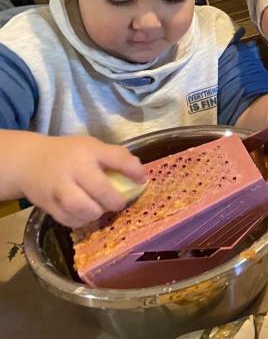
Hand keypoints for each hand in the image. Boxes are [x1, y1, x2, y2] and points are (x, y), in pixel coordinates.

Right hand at [15, 134, 143, 228]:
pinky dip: (81, 221)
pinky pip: (69, 220)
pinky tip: (85, 215)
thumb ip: (114, 156)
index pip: (117, 158)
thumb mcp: (91, 146)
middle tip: (119, 203)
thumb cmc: (68, 153)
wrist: (27, 161)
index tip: (141, 180)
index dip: (134, 171)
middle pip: (101, 189)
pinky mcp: (48, 205)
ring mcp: (59, 187)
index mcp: (89, 150)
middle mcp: (74, 168)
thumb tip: (138, 172)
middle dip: (115, 201)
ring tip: (101, 209)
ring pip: (83, 208)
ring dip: (97, 213)